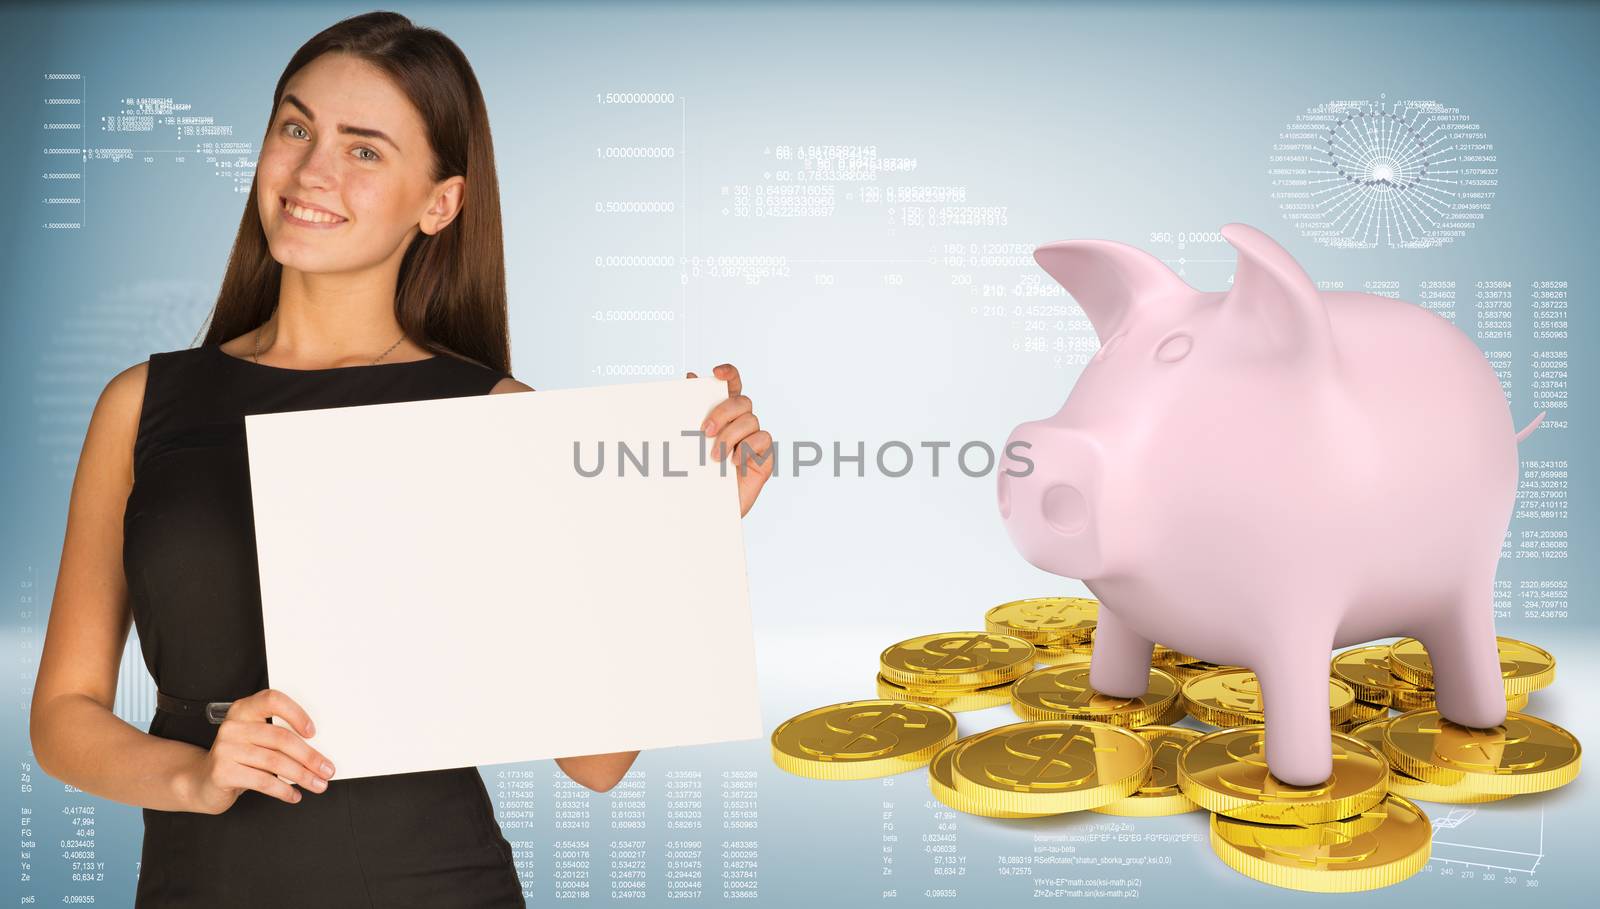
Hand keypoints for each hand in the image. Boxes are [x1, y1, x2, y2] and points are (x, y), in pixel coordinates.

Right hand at [181, 688, 335, 813]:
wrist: (202, 781)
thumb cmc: (239, 758)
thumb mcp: (256, 740)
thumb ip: (278, 737)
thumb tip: (317, 752)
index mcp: (244, 709)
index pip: (273, 700)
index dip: (296, 714)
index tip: (313, 733)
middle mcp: (233, 726)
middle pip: (280, 738)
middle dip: (309, 757)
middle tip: (327, 770)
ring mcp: (225, 748)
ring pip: (275, 762)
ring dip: (302, 776)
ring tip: (317, 785)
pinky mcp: (222, 772)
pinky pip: (262, 781)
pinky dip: (283, 790)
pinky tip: (294, 795)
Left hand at [686, 363, 772, 517]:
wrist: (704, 512)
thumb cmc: (696, 478)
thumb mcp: (688, 444)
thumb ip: (690, 412)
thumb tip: (689, 377)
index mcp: (723, 416)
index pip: (732, 386)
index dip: (729, 374)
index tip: (716, 372)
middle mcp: (740, 425)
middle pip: (741, 401)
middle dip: (723, 411)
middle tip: (705, 431)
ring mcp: (753, 440)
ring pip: (751, 419)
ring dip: (730, 435)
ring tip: (715, 456)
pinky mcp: (764, 457)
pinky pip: (763, 439)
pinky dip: (748, 447)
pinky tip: (735, 462)